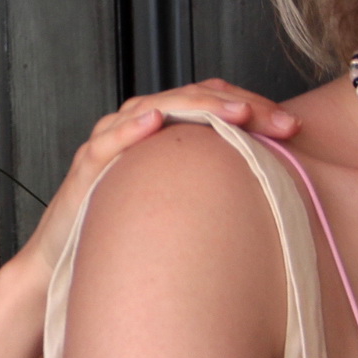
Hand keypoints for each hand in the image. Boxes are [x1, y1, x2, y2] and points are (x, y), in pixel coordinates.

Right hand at [27, 79, 299, 283]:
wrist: (65, 259)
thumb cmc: (125, 229)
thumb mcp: (179, 201)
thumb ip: (212, 185)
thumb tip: (276, 192)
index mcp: (163, 130)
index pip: (211, 100)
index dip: (253, 106)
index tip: (292, 128)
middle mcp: (136, 125)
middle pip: (192, 98)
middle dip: (241, 106)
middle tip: (282, 124)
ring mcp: (110, 142)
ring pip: (154, 107)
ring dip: (197, 107)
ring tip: (236, 113)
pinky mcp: (87, 167)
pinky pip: (108, 141)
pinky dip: (129, 129)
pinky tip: (153, 122)